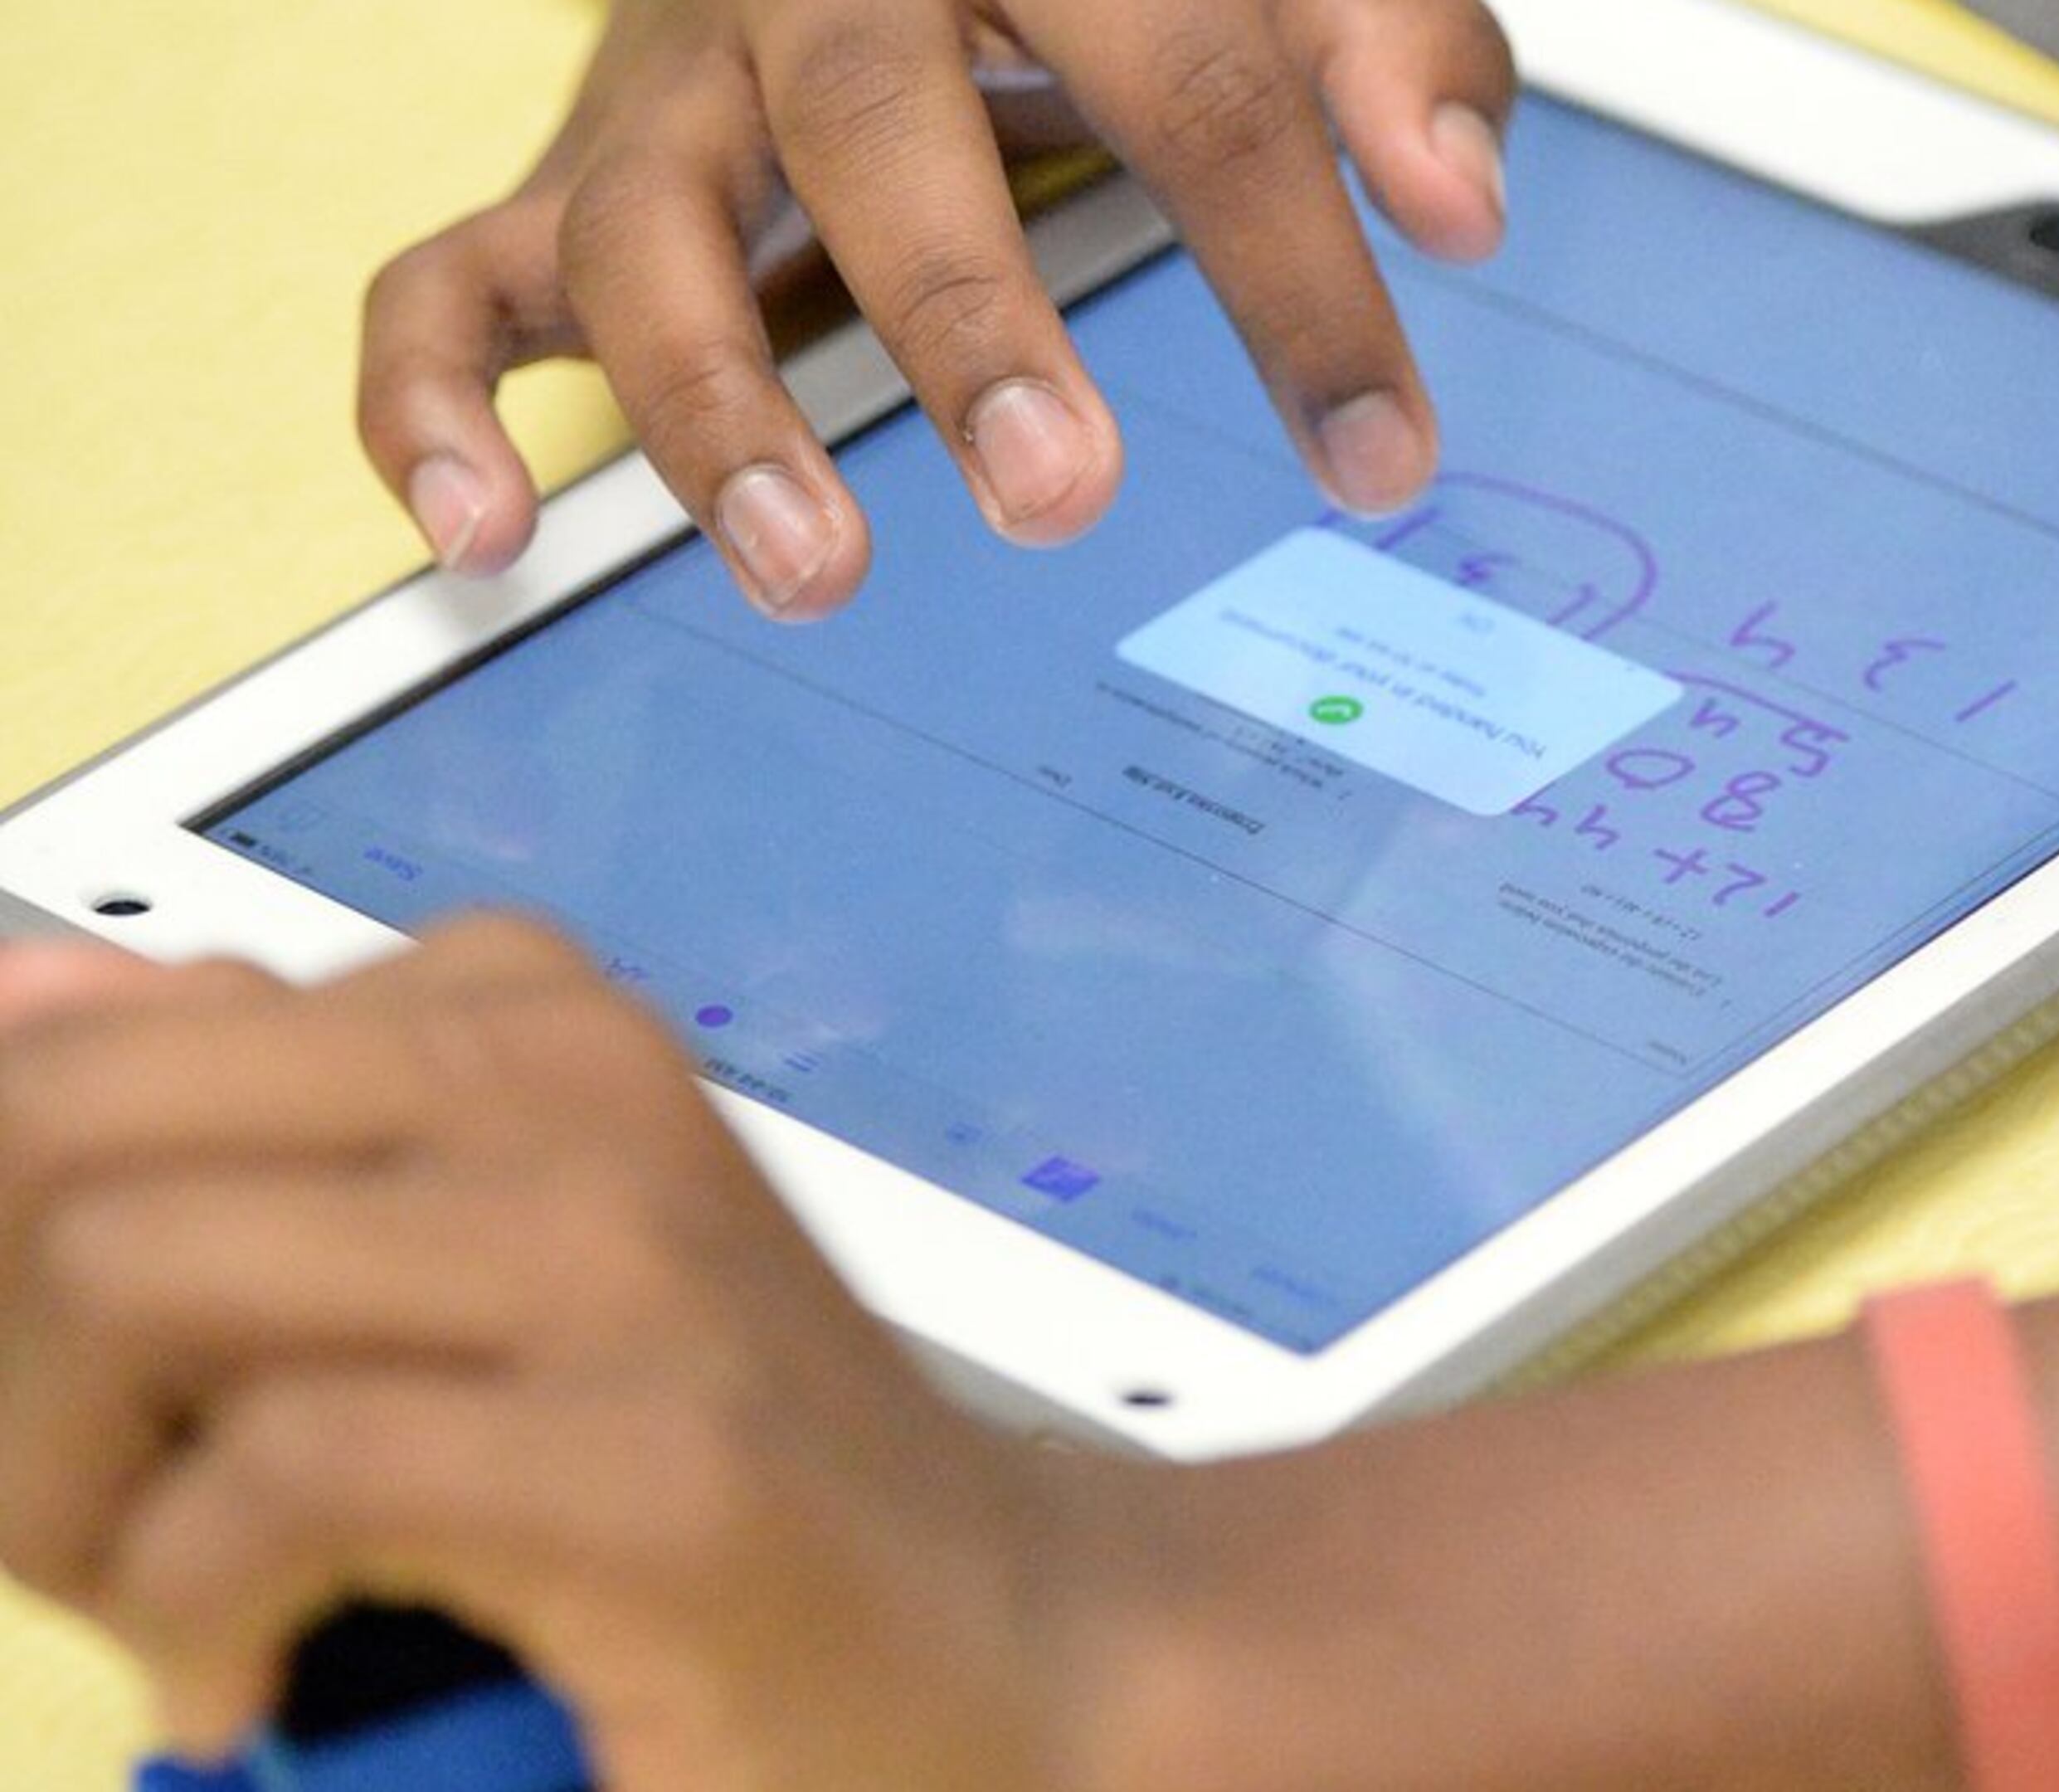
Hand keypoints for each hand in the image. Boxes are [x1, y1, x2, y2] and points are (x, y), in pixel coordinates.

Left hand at [0, 920, 1166, 1788]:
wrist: (1001, 1632)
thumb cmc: (713, 1466)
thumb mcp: (466, 1254)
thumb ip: (258, 1132)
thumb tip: (21, 1002)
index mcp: (522, 1013)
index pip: (78, 1051)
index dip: (10, 1255)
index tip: (103, 1411)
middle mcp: (575, 1080)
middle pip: (66, 1138)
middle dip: (10, 1371)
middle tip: (112, 1524)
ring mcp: (626, 1258)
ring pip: (131, 1274)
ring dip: (78, 1500)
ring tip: (187, 1600)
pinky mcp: (653, 1459)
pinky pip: (276, 1473)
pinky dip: (197, 1611)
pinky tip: (258, 1673)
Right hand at [362, 0, 1515, 618]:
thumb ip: (1391, 51)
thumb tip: (1464, 201)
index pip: (1189, 82)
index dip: (1293, 277)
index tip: (1379, 448)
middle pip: (873, 134)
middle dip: (962, 318)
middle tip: (1060, 490)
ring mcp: (673, 85)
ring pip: (640, 231)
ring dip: (714, 410)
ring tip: (818, 570)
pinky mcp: (568, 176)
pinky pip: (446, 280)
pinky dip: (431, 403)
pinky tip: (486, 530)